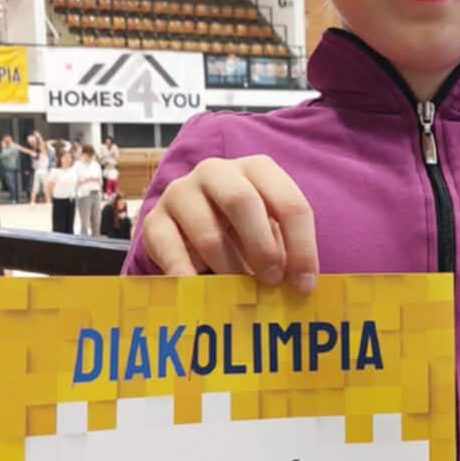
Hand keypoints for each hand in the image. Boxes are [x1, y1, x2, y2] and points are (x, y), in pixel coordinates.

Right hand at [139, 155, 317, 288]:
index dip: (301, 247)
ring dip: (228, 268)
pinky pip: (170, 250)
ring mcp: (181, 192)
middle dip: (262, 247)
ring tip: (237, 290)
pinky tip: (200, 291)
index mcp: (257, 169)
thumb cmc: (242, 231)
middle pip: (242, 202)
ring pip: (208, 233)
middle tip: (270, 281)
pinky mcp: (155, 220)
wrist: (189, 224)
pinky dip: (188, 276)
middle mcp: (217, 171)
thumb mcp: (269, 233)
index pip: (288, 202)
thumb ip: (284, 253)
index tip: (304, 285)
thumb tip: (298, 288)